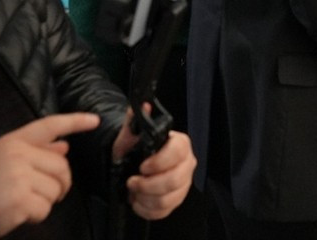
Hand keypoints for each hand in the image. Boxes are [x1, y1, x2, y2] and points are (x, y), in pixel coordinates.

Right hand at [0, 112, 99, 236]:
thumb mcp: (7, 160)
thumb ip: (36, 151)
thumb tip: (64, 145)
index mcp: (13, 141)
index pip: (49, 126)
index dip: (74, 121)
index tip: (95, 121)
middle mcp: (16, 154)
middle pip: (62, 166)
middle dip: (59, 183)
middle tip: (41, 193)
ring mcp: (17, 176)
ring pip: (56, 190)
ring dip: (45, 202)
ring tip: (22, 202)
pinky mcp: (18, 200)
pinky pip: (45, 208)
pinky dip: (36, 216)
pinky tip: (19, 213)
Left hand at [110, 106, 196, 220]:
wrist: (129, 166)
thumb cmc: (132, 149)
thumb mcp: (130, 134)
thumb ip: (135, 119)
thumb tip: (143, 105)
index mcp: (179, 144)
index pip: (178, 152)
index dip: (160, 162)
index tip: (142, 166)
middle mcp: (186, 164)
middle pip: (176, 179)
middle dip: (149, 185)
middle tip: (132, 181)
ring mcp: (183, 184)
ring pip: (169, 198)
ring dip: (145, 198)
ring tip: (134, 191)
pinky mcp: (176, 200)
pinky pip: (164, 211)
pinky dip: (146, 209)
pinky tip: (139, 200)